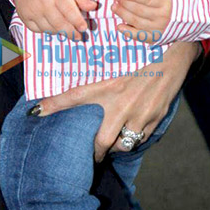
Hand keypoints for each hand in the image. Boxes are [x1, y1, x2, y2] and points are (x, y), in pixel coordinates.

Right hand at [11, 0, 96, 38]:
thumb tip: (94, 7)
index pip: (69, 11)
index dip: (77, 22)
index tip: (84, 28)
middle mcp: (43, 3)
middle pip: (59, 24)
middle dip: (71, 32)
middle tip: (78, 36)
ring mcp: (33, 11)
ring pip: (49, 29)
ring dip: (60, 32)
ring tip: (67, 31)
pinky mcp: (24, 16)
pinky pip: (37, 30)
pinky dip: (46, 31)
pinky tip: (52, 27)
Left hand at [31, 41, 200, 159]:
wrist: (175, 53)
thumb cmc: (144, 54)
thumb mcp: (119, 62)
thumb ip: (102, 77)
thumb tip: (83, 87)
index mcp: (109, 85)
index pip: (75, 96)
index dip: (54, 104)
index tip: (35, 112)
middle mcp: (122, 103)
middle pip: (101, 141)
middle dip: (94, 152)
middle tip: (89, 155)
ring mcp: (140, 114)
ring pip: (121, 145)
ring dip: (115, 145)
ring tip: (112, 141)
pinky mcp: (155, 119)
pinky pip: (139, 139)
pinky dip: (133, 139)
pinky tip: (131, 131)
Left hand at [112, 0, 171, 42]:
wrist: (188, 18)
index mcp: (166, 2)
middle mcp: (162, 17)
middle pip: (140, 10)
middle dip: (126, 4)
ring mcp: (158, 28)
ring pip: (137, 22)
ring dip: (124, 15)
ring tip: (114, 7)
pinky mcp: (155, 37)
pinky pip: (139, 36)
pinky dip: (128, 32)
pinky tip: (120, 26)